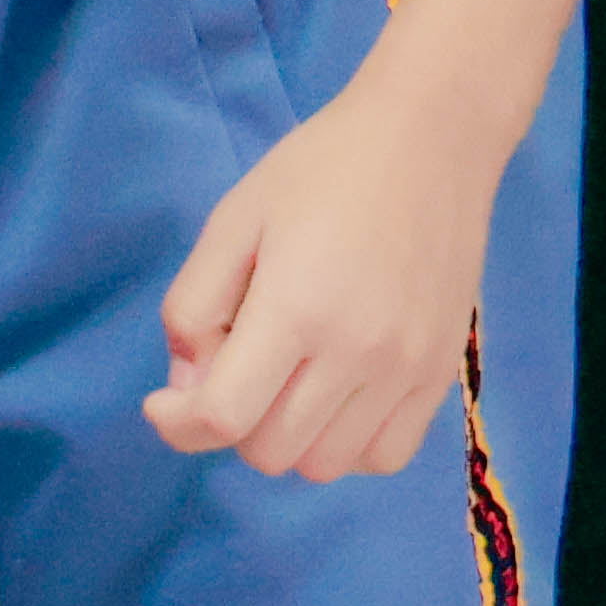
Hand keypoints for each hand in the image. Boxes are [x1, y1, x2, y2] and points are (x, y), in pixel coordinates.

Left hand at [151, 57, 504, 480]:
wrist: (431, 140)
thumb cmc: (322, 169)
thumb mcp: (233, 218)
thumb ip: (194, 303)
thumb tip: (187, 383)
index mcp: (295, 308)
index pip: (224, 416)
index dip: (178, 423)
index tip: (164, 402)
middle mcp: (356, 353)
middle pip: (269, 452)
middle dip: (232, 421)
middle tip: (234, 362)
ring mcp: (406, 371)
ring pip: (324, 465)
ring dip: (288, 436)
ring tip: (286, 375)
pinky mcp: (442, 375)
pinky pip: (385, 455)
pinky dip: (348, 444)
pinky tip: (335, 394)